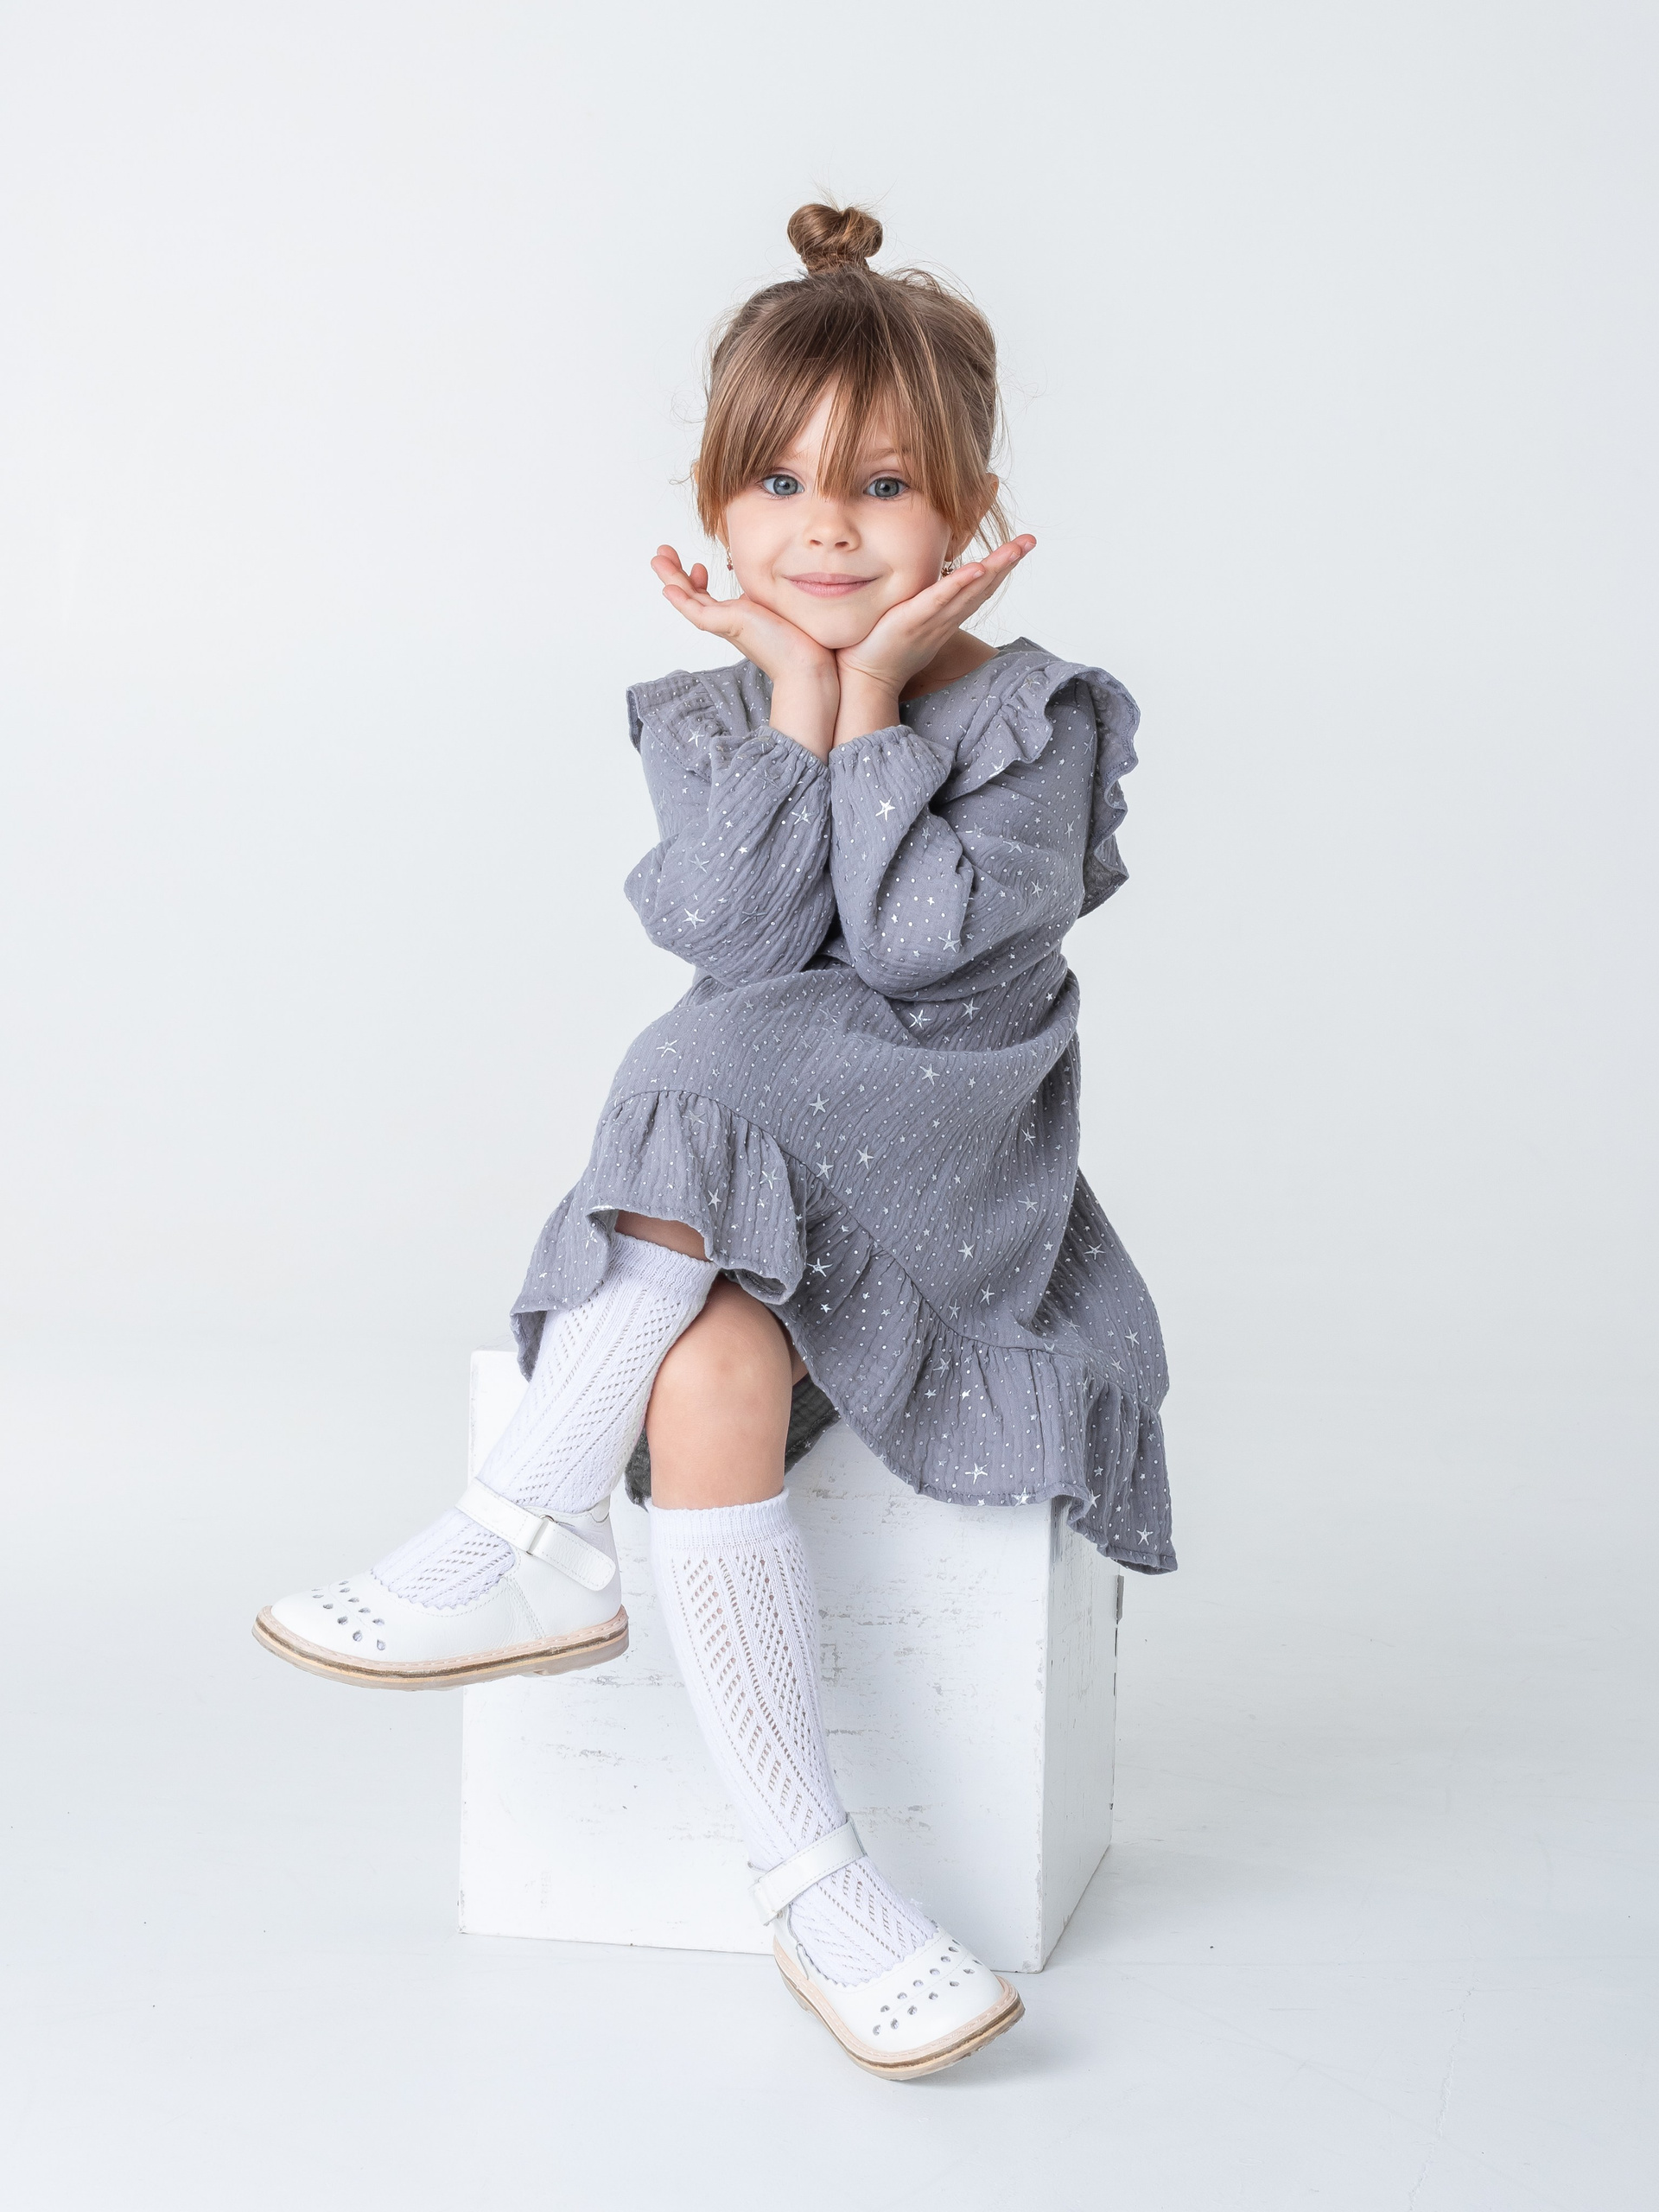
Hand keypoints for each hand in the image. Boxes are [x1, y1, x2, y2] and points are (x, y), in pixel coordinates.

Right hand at [651, 546, 839, 757]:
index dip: (696, 581)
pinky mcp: (731, 626)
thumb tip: (763, 586)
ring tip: (657, 560)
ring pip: (690, 602)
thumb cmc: (800, 640)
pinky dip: (682, 601)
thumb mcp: (777, 608)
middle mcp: (728, 623)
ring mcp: (727, 626)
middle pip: (692, 596)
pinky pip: (699, 613)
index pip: (707, 599)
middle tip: (661, 554)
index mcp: (737, 619)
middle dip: (675, 574)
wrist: (808, 664)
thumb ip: (764, 599)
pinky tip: (669, 588)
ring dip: (671, 580)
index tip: (698, 565)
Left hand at [832, 536, 1036, 745]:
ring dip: (995, 569)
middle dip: (1009, 563)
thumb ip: (922, 601)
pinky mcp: (913, 620)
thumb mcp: (909, 619)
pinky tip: (977, 569)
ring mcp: (932, 620)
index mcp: (946, 617)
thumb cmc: (883, 648)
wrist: (866, 678)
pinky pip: (940, 600)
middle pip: (984, 587)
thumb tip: (925, 582)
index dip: (1001, 568)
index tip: (1020, 547)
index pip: (979, 589)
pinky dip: (959, 584)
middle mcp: (946, 618)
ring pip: (970, 591)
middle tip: (1031, 541)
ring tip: (1016, 549)